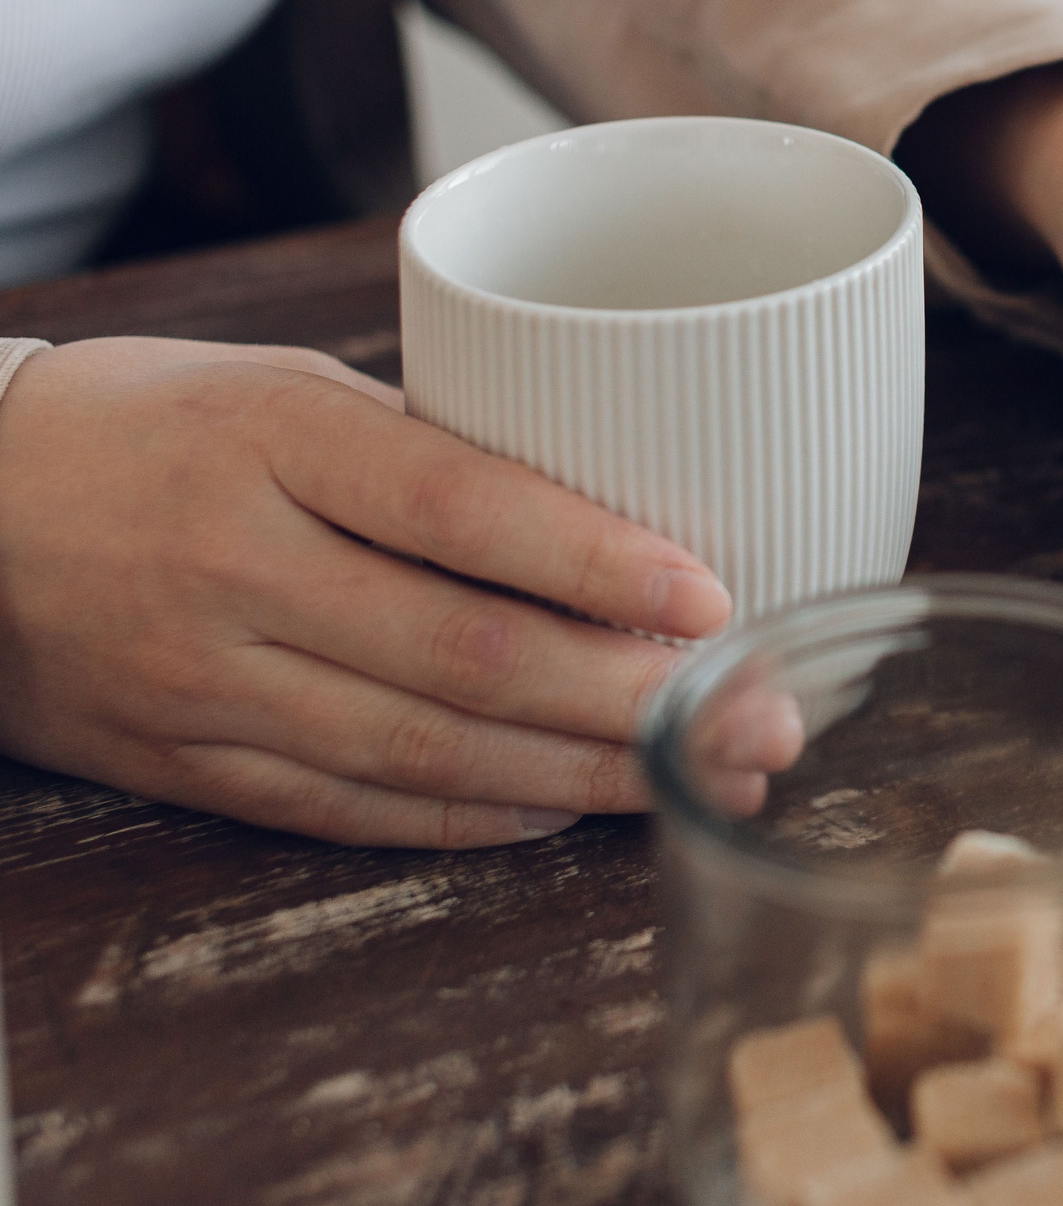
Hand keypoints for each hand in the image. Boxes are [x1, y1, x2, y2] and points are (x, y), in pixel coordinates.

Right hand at [0, 338, 772, 846]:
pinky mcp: (182, 762)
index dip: (598, 563)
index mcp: (271, 440)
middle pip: (470, 653)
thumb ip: (431, 450)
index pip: (461, 508)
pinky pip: (353, 808)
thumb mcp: (282, 390)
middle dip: (639, 699)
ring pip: (429, 748)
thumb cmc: (153, 424)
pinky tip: (564, 811)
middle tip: (766, 718)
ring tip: (704, 775)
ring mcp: (202, 679)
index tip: (713, 596)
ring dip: (586, 775)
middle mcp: (236, 565)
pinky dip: (473, 814)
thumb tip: (616, 516)